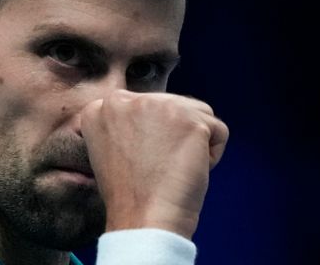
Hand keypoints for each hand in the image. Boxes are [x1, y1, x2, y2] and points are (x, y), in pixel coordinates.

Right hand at [79, 89, 228, 239]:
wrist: (143, 220)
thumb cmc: (131, 195)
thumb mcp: (109, 148)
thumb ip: (125, 123)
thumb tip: (155, 117)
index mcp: (101, 108)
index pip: (143, 105)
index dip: (150, 135)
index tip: (142, 160)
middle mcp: (126, 100)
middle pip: (171, 105)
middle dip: (173, 135)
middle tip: (157, 167)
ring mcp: (159, 105)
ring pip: (197, 113)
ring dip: (193, 141)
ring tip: (172, 168)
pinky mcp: (190, 119)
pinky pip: (218, 131)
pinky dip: (212, 155)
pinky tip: (188, 171)